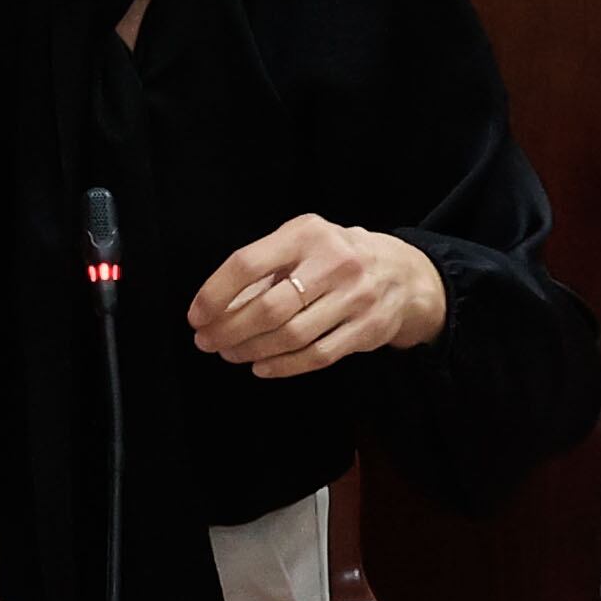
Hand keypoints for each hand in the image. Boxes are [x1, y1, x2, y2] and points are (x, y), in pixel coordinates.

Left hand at [188, 216, 449, 376]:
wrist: (404, 274)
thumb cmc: (337, 258)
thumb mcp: (303, 245)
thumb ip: (265, 269)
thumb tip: (216, 309)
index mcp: (307, 234)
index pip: (248, 263)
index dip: (216, 294)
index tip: (197, 316)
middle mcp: (334, 262)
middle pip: (269, 307)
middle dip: (229, 330)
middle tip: (207, 341)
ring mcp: (355, 297)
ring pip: (291, 335)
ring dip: (252, 350)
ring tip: (231, 353)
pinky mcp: (368, 328)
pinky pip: (317, 355)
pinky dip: (283, 366)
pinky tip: (261, 367)